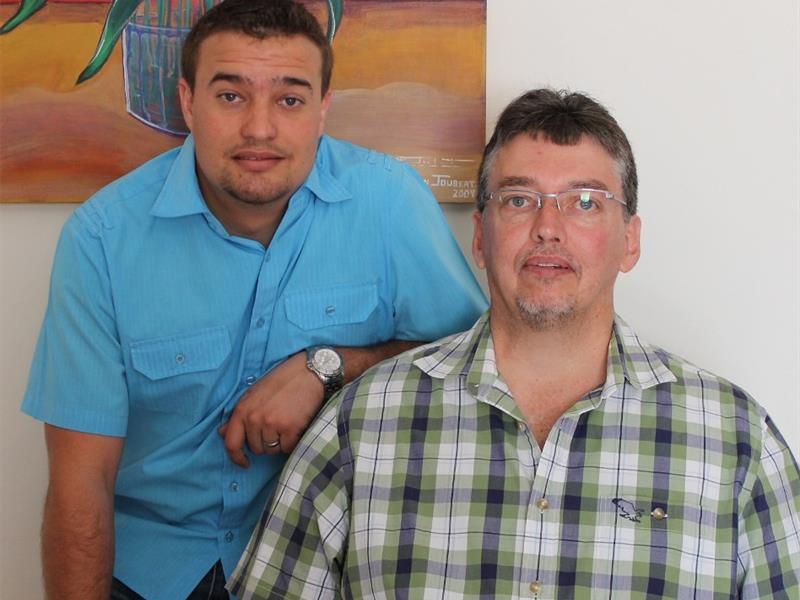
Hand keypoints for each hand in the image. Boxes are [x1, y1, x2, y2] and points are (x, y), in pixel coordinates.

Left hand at [219, 352, 324, 466]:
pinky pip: (288, 448)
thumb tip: (222, 433)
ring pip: (273, 450)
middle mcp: (254, 418)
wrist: (307, 372)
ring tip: (287, 423)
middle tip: (277, 424)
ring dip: (280, 442)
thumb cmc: (281, 382)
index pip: (231, 443)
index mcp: (242, 410)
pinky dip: (293, 441)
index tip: (244, 463)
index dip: (237, 458)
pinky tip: (296, 426)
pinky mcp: (289, 428)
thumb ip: (239, 415)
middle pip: (257, 449)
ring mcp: (272, 424)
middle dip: (266, 442)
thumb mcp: (254, 394)